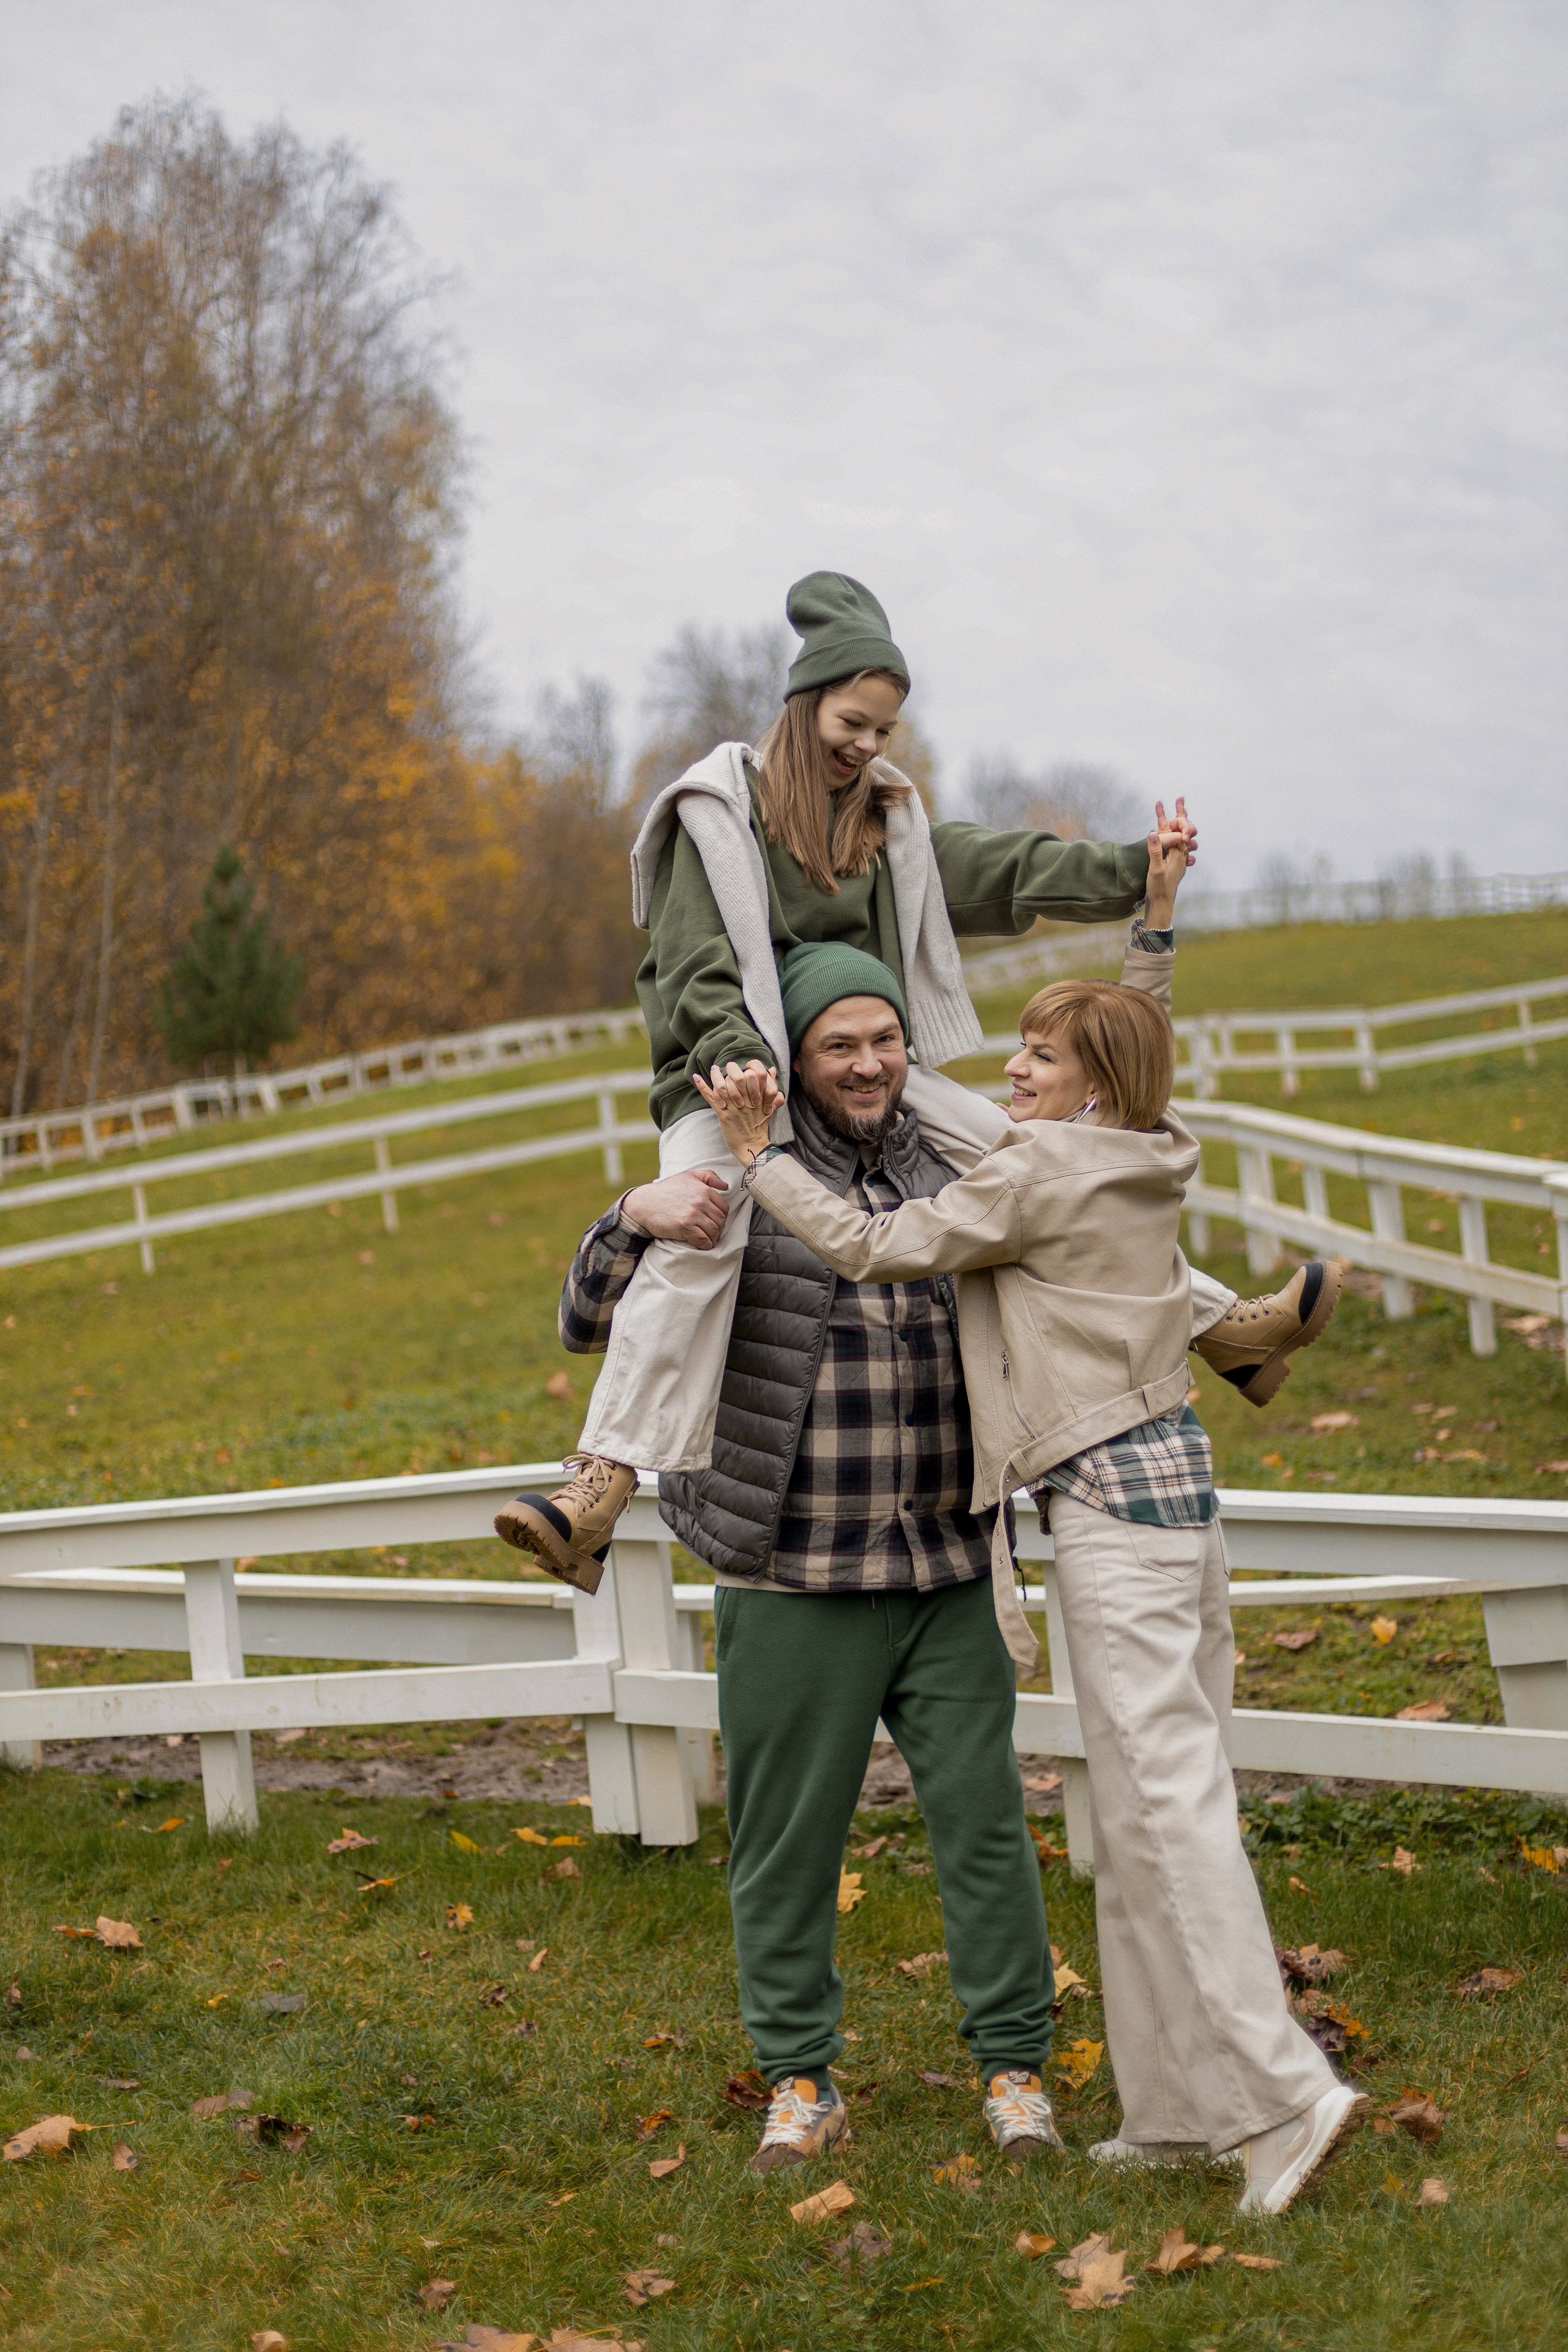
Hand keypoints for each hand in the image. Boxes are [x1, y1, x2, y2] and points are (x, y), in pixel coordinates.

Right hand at [622, 1167, 730, 1248]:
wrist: (645, 1203)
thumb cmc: (666, 1190)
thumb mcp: (687, 1175)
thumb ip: (709, 1177)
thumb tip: (725, 1186)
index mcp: (704, 1190)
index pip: (723, 1207)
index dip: (722, 1216)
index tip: (715, 1221)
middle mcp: (700, 1202)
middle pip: (720, 1220)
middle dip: (719, 1228)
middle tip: (713, 1232)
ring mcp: (693, 1215)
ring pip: (714, 1231)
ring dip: (713, 1238)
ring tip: (708, 1239)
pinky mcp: (685, 1227)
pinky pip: (703, 1240)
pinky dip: (706, 1244)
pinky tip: (702, 1244)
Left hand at [693, 1059, 784, 1162]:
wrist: (752, 1145)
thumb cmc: (760, 1125)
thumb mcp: (769, 1105)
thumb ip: (771, 1087)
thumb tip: (771, 1069)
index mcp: (759, 1097)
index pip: (754, 1074)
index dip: (750, 1067)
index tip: (745, 1066)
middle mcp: (747, 1101)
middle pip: (737, 1077)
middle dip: (732, 1069)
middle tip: (728, 1066)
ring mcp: (734, 1108)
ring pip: (723, 1086)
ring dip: (716, 1075)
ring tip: (715, 1069)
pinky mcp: (723, 1115)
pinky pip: (711, 1098)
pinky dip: (702, 1087)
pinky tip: (696, 1077)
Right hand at [1144, 795, 1192, 927]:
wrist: (1162, 905)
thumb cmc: (1159, 889)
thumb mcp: (1155, 870)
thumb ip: (1155, 851)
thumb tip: (1153, 832)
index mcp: (1178, 853)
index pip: (1175, 829)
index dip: (1170, 814)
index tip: (1161, 802)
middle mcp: (1180, 854)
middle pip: (1181, 830)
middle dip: (1180, 814)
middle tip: (1180, 799)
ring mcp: (1178, 860)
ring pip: (1179, 836)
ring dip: (1178, 824)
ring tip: (1179, 813)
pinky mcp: (1174, 865)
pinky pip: (1176, 845)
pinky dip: (1174, 836)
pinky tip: (1174, 837)